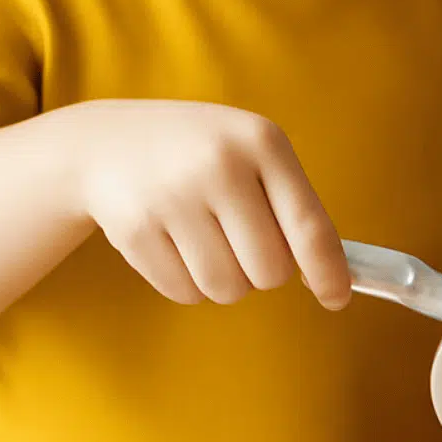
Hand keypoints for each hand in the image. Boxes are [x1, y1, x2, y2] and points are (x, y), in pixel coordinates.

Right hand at [64, 100, 349, 308]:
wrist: (104, 142)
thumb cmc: (201, 156)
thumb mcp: (252, 154)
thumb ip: (294, 209)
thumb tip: (333, 279)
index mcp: (261, 142)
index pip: (310, 227)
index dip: (328, 273)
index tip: (336, 299)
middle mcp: (218, 165)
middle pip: (271, 272)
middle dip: (262, 271)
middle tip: (240, 241)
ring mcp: (172, 196)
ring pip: (228, 289)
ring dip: (224, 280)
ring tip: (203, 238)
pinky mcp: (134, 228)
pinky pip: (185, 293)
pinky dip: (186, 282)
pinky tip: (171, 242)